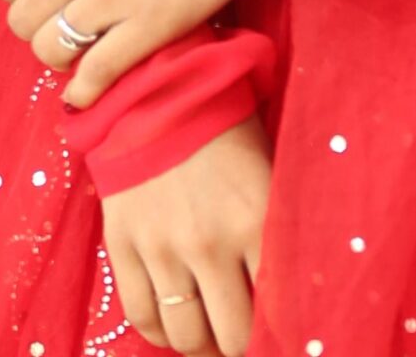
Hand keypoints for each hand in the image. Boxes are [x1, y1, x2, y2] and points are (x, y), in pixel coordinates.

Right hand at [104, 114, 269, 353]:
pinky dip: (159, 332)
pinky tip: (173, 322)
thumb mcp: (268, 175)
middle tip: (243, 337)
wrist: (157, 85)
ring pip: (185, 334)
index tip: (282, 338)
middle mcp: (208, 243)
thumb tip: (292, 298)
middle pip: (233, 338)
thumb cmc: (225, 129)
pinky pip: (141, 313)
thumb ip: (278, 236)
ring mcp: (161, 244)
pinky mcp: (123, 239)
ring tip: (209, 333)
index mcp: (254, 223)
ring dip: (202, 344)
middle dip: (242, 346)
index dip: (283, 338)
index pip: (279, 316)